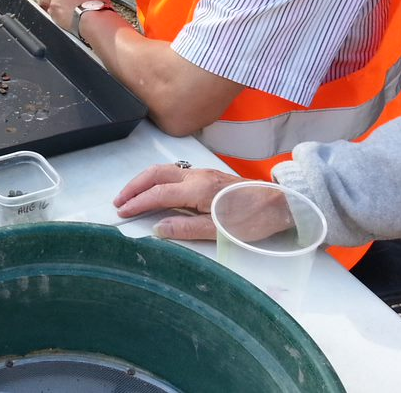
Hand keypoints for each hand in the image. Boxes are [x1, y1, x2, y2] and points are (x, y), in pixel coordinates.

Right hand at [113, 163, 245, 240]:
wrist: (281, 204)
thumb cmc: (253, 220)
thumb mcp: (220, 231)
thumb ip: (187, 229)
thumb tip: (157, 228)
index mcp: (198, 189)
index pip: (158, 193)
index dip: (138, 202)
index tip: (122, 212)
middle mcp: (197, 176)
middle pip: (156, 174)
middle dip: (134, 186)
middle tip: (119, 201)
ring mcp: (202, 173)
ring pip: (164, 170)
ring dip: (144, 181)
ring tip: (131, 195)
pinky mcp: (208, 176)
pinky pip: (174, 172)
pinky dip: (157, 179)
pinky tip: (155, 189)